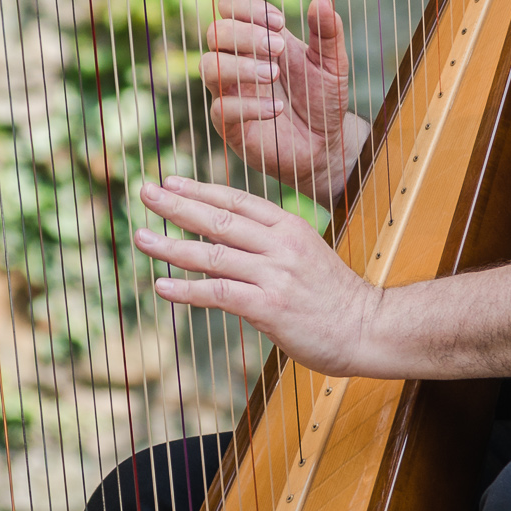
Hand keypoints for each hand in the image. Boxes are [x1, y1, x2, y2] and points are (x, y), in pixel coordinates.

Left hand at [135, 177, 382, 376]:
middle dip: (176, 205)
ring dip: (171, 246)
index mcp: (289, 227)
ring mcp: (275, 275)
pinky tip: (161, 287)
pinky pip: (219, 293)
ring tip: (140, 238)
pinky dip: (187, 290)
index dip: (200, 189)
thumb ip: (269, 246)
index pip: (237, 200)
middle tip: (143, 192)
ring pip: (213, 254)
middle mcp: (280, 245)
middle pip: (219, 219)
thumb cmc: (335, 297)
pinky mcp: (270, 307)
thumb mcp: (306, 255)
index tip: (169, 181)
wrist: (369, 329)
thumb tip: (226, 245)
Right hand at [199, 0, 366, 203]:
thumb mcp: (332, 63)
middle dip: (246, 35)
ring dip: (241, 66)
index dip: (249, 7)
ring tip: (273, 74)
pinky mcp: (229, 125)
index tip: (280, 22)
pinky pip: (221, 108)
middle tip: (279, 48)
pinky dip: (250, 106)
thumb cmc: (322, 99)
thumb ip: (328, 32)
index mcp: (257, 38)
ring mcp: (230, 92)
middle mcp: (237, 61)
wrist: (325, 144)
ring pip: (208, 65)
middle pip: (215, 31)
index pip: (231, 5)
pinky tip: (277, 109)